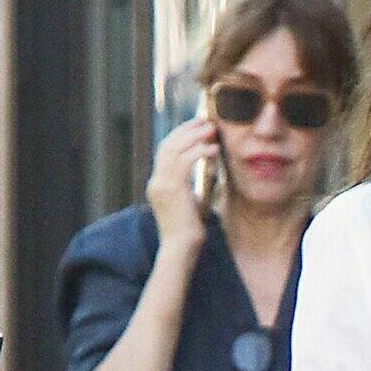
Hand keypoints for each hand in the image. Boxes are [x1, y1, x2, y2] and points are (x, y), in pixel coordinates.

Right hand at [145, 116, 219, 254]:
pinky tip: (214, 149)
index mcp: (157, 184)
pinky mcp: (172, 188)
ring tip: (212, 130)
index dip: (180, 136)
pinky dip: (200, 151)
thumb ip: (190, 187)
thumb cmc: (189, 233)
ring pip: (176, 149)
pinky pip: (186, 161)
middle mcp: (156, 181)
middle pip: (168, 144)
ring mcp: (161, 184)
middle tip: (205, 121)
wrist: (181, 249)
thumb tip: (206, 172)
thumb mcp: (189, 204)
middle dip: (187, 130)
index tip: (196, 127)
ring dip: (195, 136)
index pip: (165, 151)